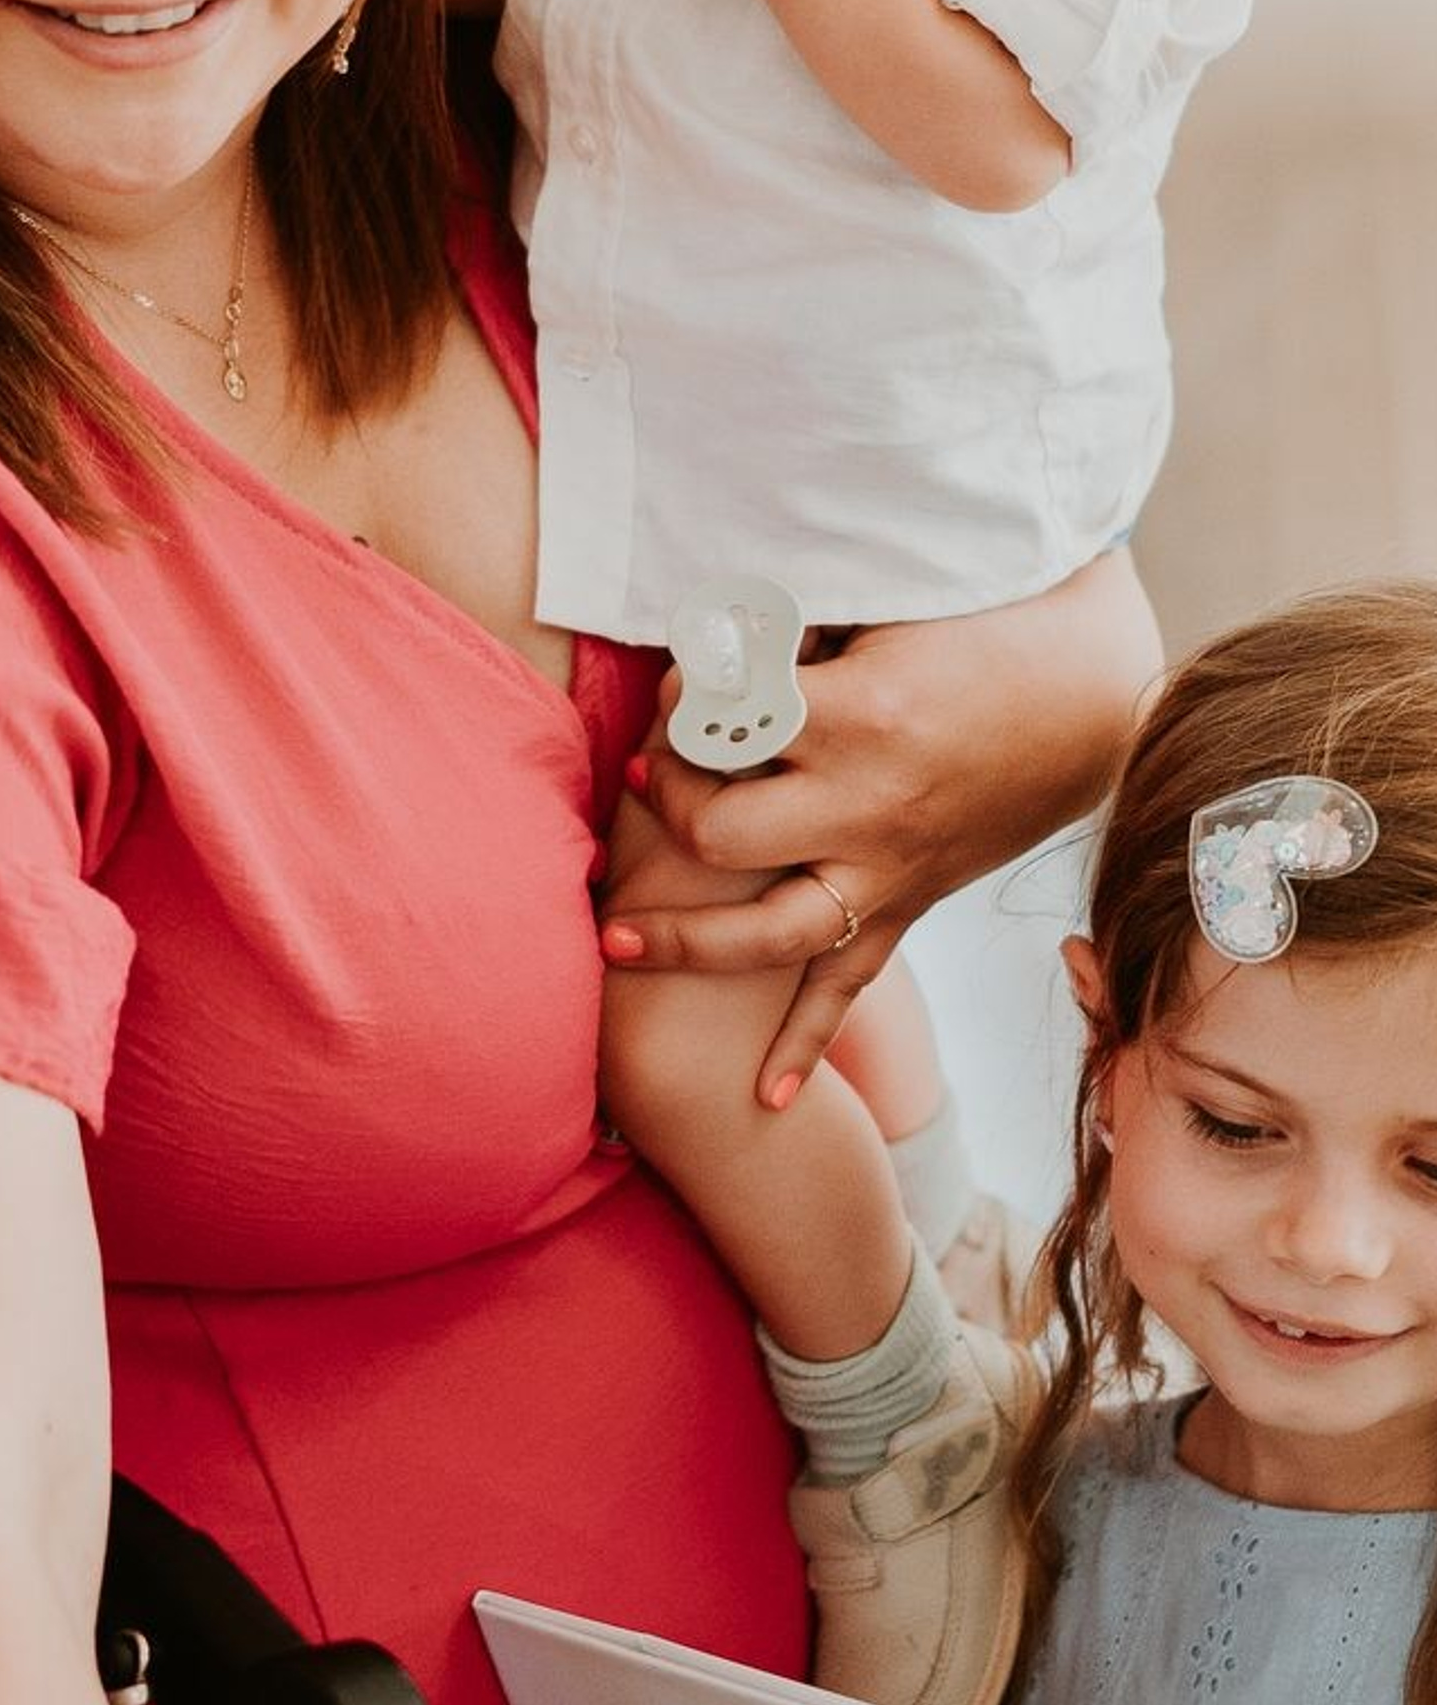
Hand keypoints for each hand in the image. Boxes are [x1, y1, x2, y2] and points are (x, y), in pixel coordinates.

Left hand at [604, 556, 1159, 1096]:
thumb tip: (711, 632)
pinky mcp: (912, 902)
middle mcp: (870, 807)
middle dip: (670, 805)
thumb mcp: (886, 605)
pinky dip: (807, 1044)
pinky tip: (764, 1098)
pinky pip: (851, 985)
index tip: (677, 686)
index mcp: (862, 717)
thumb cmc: (986, 629)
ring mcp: (892, 868)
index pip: (727, 720)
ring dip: (686, 942)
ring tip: (612, 939)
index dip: (686, 699)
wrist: (1092, 696)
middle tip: (648, 774)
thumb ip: (797, 628)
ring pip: (770, 933)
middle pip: (723, 834)